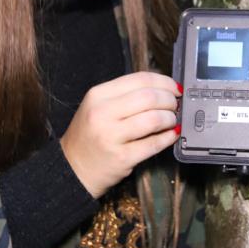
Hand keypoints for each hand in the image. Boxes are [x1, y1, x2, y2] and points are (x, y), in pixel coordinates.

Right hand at [60, 72, 180, 197]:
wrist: (73, 168)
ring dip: (170, 119)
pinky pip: (153, 144)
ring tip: (172, 121)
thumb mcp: (98, 107)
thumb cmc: (90, 135)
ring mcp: (111, 136)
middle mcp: (102, 113)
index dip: (164, 82)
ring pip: (153, 119)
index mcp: (98, 95)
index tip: (174, 88)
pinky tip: (171, 135)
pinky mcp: (122, 157)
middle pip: (149, 97)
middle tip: (175, 105)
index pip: (139, 79)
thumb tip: (162, 89)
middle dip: (169, 100)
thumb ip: (125, 96)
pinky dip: (168, 138)